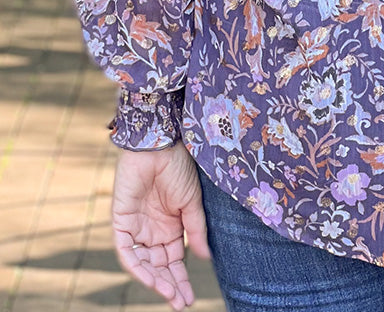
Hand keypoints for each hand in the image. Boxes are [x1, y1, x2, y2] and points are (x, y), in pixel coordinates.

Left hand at [111, 141, 210, 310]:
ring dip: (155, 281)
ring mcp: (137, 226)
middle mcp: (153, 230)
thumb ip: (195, 230)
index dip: (181, 279)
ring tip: (170, 295)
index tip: (189, 298)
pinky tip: (152, 278)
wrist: (160, 143)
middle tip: (181, 303)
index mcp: (171, 225)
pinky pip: (127, 251)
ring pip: (143, 263)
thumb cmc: (179, 167)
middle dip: (170, 286)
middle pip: (159, 266)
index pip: (174, 260)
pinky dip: (137, 267)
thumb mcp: (193, 202)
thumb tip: (205, 256)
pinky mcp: (121, 221)